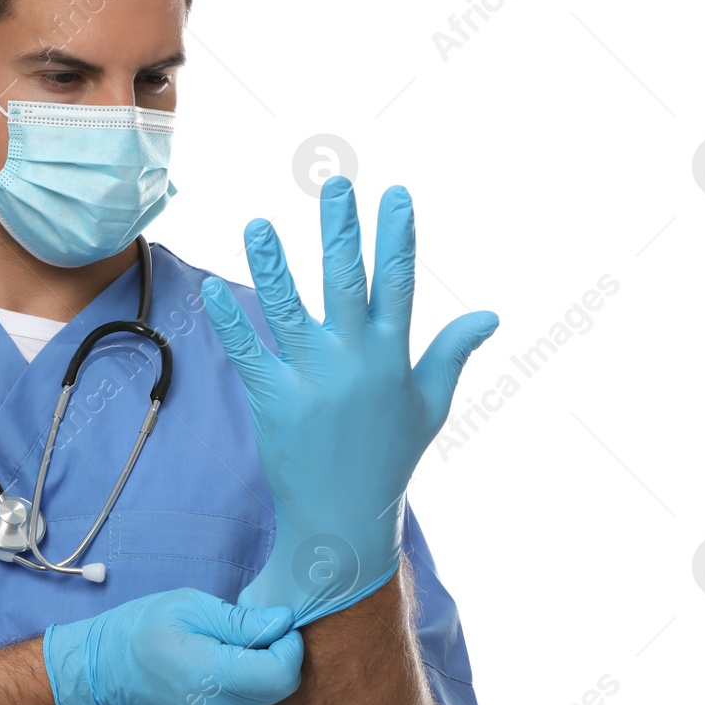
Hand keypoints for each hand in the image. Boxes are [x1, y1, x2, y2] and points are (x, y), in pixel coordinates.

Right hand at [44, 587, 303, 704]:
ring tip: (222, 646)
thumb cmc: (142, 630)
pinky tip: (217, 666)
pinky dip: (245, 683)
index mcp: (212, 677)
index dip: (289, 644)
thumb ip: (241, 620)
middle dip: (275, 653)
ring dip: (259, 668)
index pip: (282, 673)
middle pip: (280, 685)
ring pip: (267, 695)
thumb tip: (284, 622)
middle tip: (245, 628)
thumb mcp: (190, 607)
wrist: (105, 672)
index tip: (274, 622)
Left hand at [202, 176, 497, 625]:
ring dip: (273, 265)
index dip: (396, 237)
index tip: (396, 193)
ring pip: (289, 310)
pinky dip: (231, 321)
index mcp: (393, 357)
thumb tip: (490, 314)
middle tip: (335, 185)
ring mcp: (313, 381)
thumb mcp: (430, 405)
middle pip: (346, 282)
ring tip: (257, 224)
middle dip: (341, 231)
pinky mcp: (274, 401)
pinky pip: (249, 352)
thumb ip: (452, 353)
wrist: (345, 519)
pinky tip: (214, 288)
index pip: (398, 284)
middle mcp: (355, 363)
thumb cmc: (389, 457)